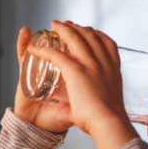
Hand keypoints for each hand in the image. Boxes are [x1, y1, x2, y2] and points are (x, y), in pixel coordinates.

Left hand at [25, 20, 129, 134]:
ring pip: (74, 37)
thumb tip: (102, 107)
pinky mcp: (75, 70)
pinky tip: (34, 49)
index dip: (95, 35)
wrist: (109, 123)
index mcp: (113, 67)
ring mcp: (90, 63)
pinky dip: (42, 50)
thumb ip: (104, 99)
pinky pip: (55, 54)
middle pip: (90, 35)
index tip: (88, 32)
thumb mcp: (110, 102)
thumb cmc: (110, 118)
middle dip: (77, 27)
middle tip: (66, 25)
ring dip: (62, 29)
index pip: (106, 42)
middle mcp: (103, 61)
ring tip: (53, 26)